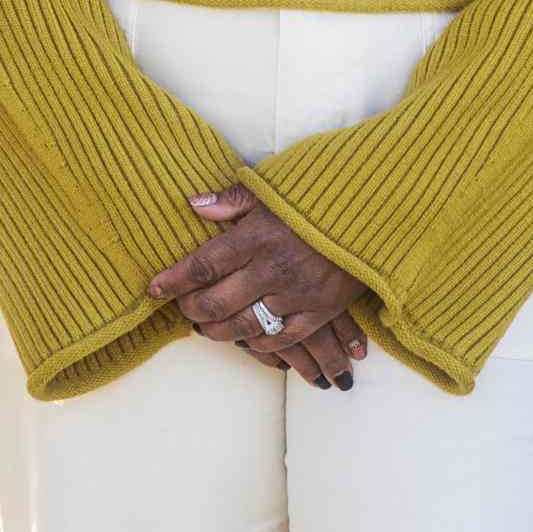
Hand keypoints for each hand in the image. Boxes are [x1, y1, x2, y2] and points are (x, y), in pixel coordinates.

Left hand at [152, 189, 371, 388]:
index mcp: (259, 234)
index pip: (202, 264)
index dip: (172, 280)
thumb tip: (193, 205)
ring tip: (205, 326)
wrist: (379, 211)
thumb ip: (232, 200)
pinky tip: (246, 336)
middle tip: (182, 307)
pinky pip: (280, 340)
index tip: (153, 289)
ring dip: (216, 331)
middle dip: (190, 309)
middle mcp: (274, 268)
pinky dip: (257, 343)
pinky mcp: (320, 311)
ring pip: (242, 326)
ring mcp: (298, 294)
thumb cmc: (322, 196)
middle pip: (216, 302)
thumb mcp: (276, 188)